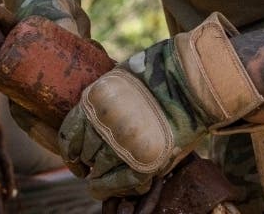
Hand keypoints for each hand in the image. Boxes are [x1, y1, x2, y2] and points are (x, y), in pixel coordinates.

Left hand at [57, 13, 263, 198]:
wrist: (193, 82)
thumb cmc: (160, 74)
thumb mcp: (121, 77)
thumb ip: (104, 98)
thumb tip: (91, 115)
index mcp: (96, 102)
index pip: (70, 134)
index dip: (70, 149)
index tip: (74, 154)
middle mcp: (106, 125)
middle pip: (86, 153)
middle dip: (86, 161)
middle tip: (89, 165)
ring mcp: (125, 146)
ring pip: (100, 170)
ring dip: (97, 176)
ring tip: (98, 179)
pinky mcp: (146, 162)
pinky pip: (121, 183)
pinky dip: (110, 189)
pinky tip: (105, 190)